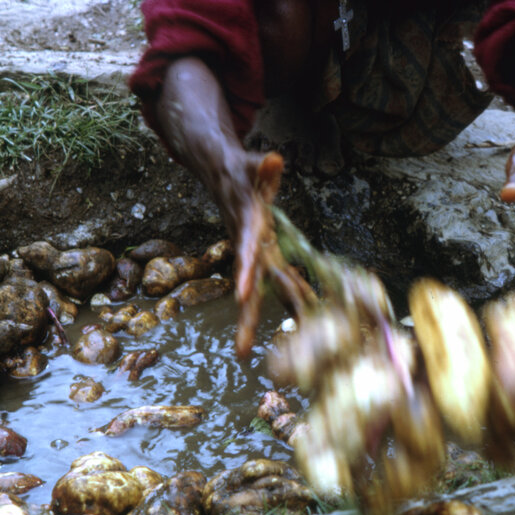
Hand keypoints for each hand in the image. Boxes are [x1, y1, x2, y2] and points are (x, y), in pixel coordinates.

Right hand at [230, 152, 315, 356]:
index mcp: (248, 228)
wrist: (223, 178)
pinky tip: (291, 330)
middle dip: (245, 316)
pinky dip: (282, 305)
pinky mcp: (261, 259)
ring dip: (249, 323)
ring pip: (254, 294)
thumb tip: (274, 160)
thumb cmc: (241, 172)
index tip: (242, 295)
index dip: (245, 272)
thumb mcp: (252, 167)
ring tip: (243, 354)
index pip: (246, 252)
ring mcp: (255, 256)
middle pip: (248, 286)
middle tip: (241, 349)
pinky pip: (272, 285)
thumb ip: (264, 168)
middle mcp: (250, 248)